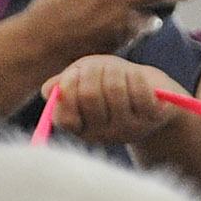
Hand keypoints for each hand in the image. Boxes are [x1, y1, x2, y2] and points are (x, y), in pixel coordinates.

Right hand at [40, 55, 180, 145]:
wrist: (150, 91)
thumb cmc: (110, 82)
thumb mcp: (84, 78)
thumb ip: (65, 83)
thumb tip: (49, 91)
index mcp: (81, 128)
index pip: (63, 116)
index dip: (68, 88)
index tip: (75, 74)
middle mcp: (103, 134)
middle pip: (89, 96)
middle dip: (93, 71)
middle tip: (100, 66)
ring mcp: (128, 129)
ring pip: (114, 90)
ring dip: (115, 71)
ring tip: (119, 70)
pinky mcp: (151, 119)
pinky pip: (139, 92)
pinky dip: (136, 77)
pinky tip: (136, 76)